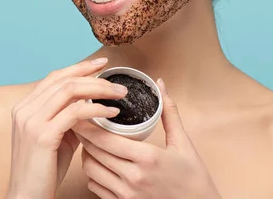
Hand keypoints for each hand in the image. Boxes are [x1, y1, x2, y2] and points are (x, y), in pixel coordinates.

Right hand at [5, 58, 128, 198]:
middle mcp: (24, 110)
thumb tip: (90, 105)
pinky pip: (75, 113)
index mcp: (25, 107)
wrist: (27, 197)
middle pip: (63, 80)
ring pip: (70, 91)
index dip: (78, 68)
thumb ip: (68, 119)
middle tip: (117, 81)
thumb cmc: (44, 171)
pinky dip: (97, 109)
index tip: (100, 64)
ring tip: (120, 95)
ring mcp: (31, 121)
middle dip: (93, 76)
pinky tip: (112, 113)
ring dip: (99, 90)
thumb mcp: (55, 137)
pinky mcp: (42, 135)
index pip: (54, 77)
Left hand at [72, 78, 220, 198]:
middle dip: (84, 135)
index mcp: (147, 158)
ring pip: (91, 171)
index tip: (79, 111)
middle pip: (94, 152)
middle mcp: (133, 178)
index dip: (88, 125)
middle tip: (79, 121)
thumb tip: (160, 84)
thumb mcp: (183, 144)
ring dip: (87, 154)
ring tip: (89, 141)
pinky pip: (96, 187)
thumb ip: (169, 113)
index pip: (105, 139)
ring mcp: (127, 194)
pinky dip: (92, 173)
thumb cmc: (194, 179)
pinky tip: (98, 162)